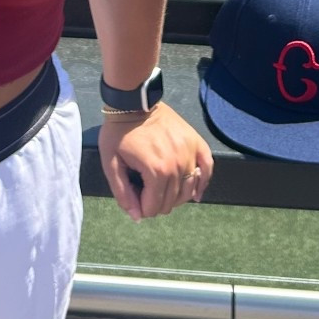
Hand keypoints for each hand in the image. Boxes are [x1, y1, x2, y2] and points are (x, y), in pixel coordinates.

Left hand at [98, 103, 212, 220]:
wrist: (134, 102)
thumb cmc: (119, 133)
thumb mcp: (111, 163)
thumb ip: (123, 193)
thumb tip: (137, 217)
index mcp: (156, 171)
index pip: (154, 207)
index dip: (141, 208)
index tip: (134, 197)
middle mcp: (177, 164)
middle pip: (171, 201)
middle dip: (156, 203)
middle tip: (145, 192)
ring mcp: (189, 152)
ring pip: (188, 189)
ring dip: (175, 197)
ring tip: (163, 191)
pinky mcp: (196, 142)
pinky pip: (207, 167)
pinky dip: (202, 182)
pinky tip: (196, 194)